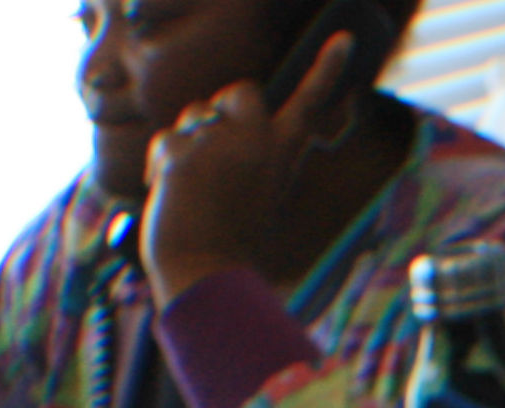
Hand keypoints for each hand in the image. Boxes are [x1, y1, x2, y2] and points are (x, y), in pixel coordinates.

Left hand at [139, 31, 357, 302]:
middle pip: (241, 91)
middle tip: (214, 154)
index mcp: (283, 157)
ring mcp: (222, 144)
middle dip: (221, 111)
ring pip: (196, 115)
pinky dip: (161, 166)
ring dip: (187, 143)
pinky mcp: (186, 150)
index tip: (344, 38)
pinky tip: (169, 194)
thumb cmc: (227, 242)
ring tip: (194, 190)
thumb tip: (209, 120)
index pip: (309, 104)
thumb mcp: (250, 191)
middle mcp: (259, 143)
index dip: (326, 70)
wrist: (206, 273)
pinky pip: (166, 141)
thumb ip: (242, 152)